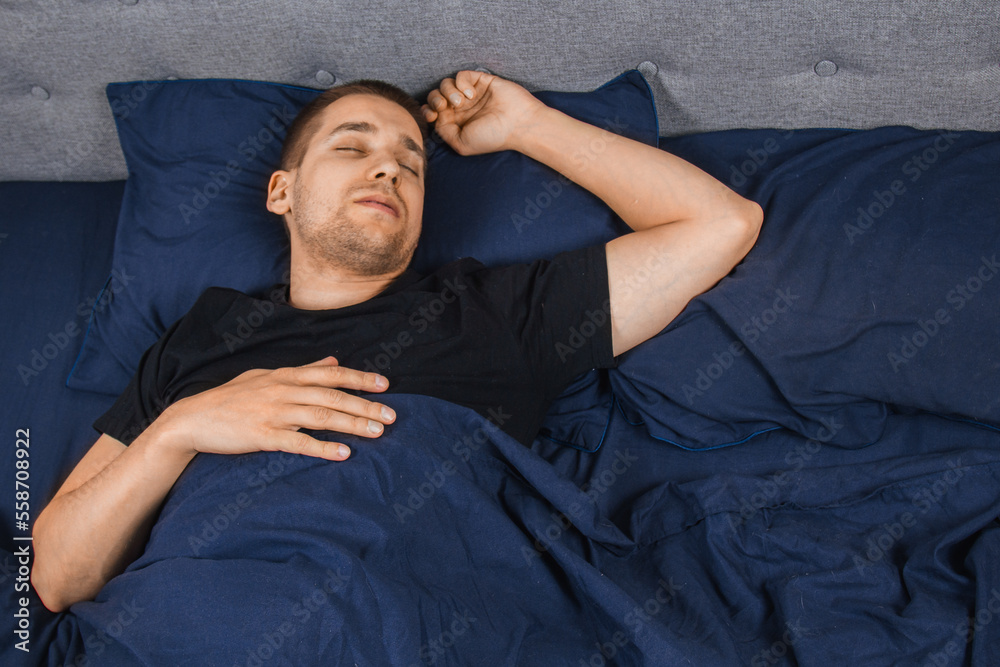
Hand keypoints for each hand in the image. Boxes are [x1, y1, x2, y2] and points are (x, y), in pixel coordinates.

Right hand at [157, 356, 394, 461]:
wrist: (193, 419)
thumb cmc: (232, 398)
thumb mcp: (266, 376)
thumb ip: (301, 369)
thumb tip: (332, 361)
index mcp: (286, 375)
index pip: (331, 374)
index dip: (359, 379)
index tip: (385, 385)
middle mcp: (283, 390)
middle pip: (333, 396)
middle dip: (365, 406)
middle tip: (392, 416)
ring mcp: (273, 413)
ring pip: (321, 417)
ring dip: (352, 425)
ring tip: (377, 432)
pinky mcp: (262, 436)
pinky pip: (298, 443)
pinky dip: (322, 448)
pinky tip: (343, 454)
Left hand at [423, 70, 546, 155]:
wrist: (518, 124)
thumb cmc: (492, 137)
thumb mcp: (462, 144)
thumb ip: (443, 132)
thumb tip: (435, 118)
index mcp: (456, 123)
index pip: (433, 112)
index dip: (428, 111)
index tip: (432, 115)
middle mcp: (462, 108)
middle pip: (436, 96)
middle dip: (435, 99)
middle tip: (445, 106)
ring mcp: (471, 93)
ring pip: (446, 84)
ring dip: (448, 92)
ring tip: (462, 102)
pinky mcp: (481, 80)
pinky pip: (461, 75)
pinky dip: (462, 83)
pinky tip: (471, 94)